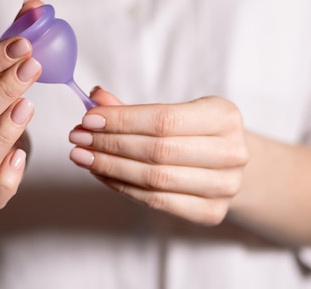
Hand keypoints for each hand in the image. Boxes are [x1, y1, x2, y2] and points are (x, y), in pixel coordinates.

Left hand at [68, 88, 248, 224]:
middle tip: (78, 138)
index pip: (163, 119)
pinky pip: (157, 201)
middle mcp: (232, 152)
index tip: (88, 119)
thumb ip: (133, 109)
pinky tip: (102, 174)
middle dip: (110, 143)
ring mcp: (225, 186)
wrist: (226, 165)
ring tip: (82, 156)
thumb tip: (94, 97)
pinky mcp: (212, 212)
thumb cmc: (193, 133)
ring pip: (155, 178)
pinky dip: (123, 187)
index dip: (122, 120)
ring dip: (110, 167)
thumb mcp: (172, 111)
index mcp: (224, 116)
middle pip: (157, 150)